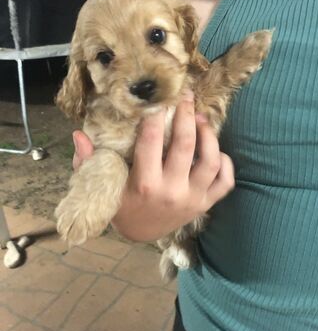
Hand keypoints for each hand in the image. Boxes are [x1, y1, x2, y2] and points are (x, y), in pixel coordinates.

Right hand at [72, 93, 234, 241]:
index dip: (154, 116)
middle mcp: (172, 191)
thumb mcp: (104, 186)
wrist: (141, 234)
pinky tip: (216, 149)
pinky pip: (225, 182)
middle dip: (185, 114)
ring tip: (200, 118)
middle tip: (184, 96)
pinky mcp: (206, 205)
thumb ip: (89, 161)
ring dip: (209, 134)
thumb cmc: (122, 205)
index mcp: (145, 184)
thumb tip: (78, 134)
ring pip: (211, 160)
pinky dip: (226, 163)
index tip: (157, 99)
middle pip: (186, 145)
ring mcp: (193, 199)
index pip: (151, 142)